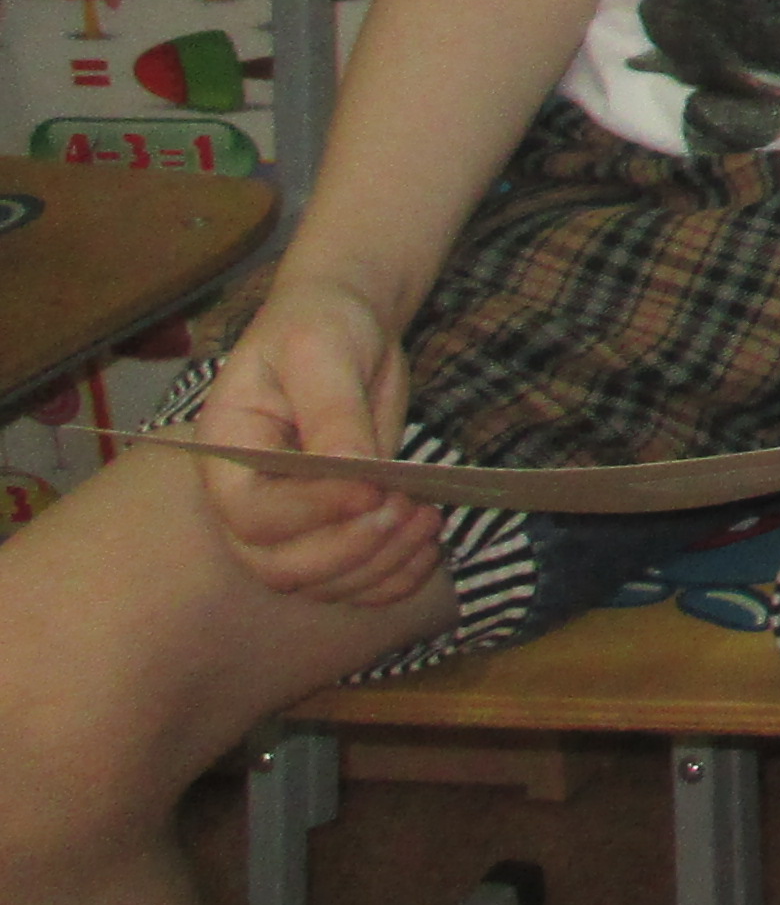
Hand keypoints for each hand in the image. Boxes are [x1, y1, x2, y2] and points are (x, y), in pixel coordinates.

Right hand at [195, 276, 446, 607]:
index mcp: (227, 455)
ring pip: (320, 582)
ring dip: (379, 566)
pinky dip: (392, 578)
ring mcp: (292, 519)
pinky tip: (428, 549)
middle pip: (280, 566)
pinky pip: (353, 578)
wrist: (348, 322)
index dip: (313, 513)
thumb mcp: (322, 351)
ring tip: (426, 519)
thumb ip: (333, 413)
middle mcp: (250, 499)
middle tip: (406, 508)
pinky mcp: (334, 524)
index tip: (373, 489)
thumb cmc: (322, 325)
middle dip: (350, 550)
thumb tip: (353, 474)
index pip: (253, 515)